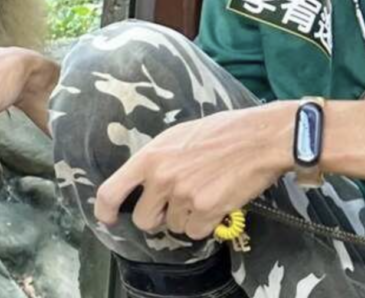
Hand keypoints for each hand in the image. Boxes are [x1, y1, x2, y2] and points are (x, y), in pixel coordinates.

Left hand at [93, 102, 295, 239]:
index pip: (110, 191)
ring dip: (187, 217)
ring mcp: (183, 195)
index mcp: (150, 157)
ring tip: (204, 193)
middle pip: (144, 220)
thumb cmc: (221, 132)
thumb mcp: (178, 135)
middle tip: (175, 204)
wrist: (259, 138)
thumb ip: (156, 159)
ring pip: (174, 226)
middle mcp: (161, 178)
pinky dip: (205, 224)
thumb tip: (143, 182)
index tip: (109, 218)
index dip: (104, 211)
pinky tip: (216, 203)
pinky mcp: (206, 210)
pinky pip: (195, 232)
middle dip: (158, 218)